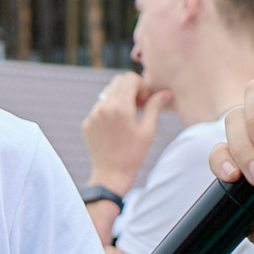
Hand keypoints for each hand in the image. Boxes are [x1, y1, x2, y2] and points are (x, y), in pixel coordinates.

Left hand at [82, 73, 168, 191]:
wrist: (110, 175)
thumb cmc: (133, 154)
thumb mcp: (148, 131)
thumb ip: (155, 107)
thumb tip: (166, 93)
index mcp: (121, 107)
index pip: (129, 78)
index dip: (141, 86)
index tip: (144, 101)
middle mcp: (104, 107)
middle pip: (118, 81)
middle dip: (130, 89)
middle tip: (138, 106)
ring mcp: (93, 114)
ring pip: (107, 92)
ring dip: (119, 98)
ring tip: (127, 117)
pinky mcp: (87, 123)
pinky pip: (99, 107)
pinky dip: (109, 110)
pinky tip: (116, 128)